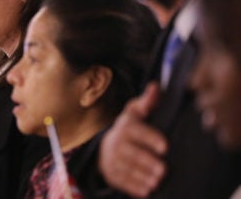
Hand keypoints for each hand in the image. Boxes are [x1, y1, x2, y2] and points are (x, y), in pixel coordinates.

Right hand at [99, 83, 167, 197]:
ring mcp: (110, 158)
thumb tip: (156, 86)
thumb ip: (148, 101)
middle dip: (146, 162)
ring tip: (156, 182)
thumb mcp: (137, 112)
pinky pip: (120, 181)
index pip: (136, 131)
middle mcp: (115, 142)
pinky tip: (146, 191)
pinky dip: (132, 187)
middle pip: (130, 152)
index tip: (165, 147)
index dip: (150, 138)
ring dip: (141, 176)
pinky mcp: (109, 172)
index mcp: (125, 126)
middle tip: (163, 170)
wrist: (107, 144)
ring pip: (125, 168)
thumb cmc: (130, 127)